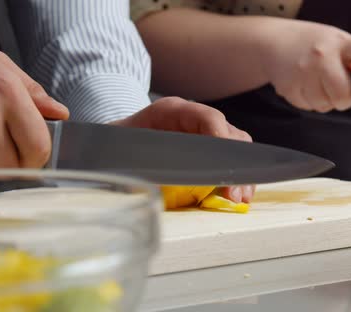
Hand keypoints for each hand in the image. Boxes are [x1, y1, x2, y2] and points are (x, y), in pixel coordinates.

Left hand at [111, 96, 254, 202]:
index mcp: (170, 111)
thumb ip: (131, 160)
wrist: (111, 141)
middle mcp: (192, 119)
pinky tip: (236, 195)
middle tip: (233, 193)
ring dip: (239, 174)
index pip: (207, 118)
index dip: (220, 139)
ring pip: (234, 147)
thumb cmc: (114, 144)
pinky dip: (235, 177)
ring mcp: (202, 133)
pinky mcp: (206, 149)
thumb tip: (146, 180)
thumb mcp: (117, 149)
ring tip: (238, 198)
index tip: (224, 167)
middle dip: (234, 164)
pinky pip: (229, 159)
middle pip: (228, 133)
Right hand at [258, 20, 350, 112]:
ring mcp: (303, 73)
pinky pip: (308, 107)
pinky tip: (304, 87)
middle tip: (338, 91)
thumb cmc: (310, 43)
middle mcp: (321, 57)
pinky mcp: (289, 88)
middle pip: (342, 94)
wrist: (273, 43)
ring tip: (317, 85)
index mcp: (339, 43)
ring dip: (324, 101)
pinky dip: (309, 102)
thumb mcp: (336, 42)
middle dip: (344, 99)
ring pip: (324, 105)